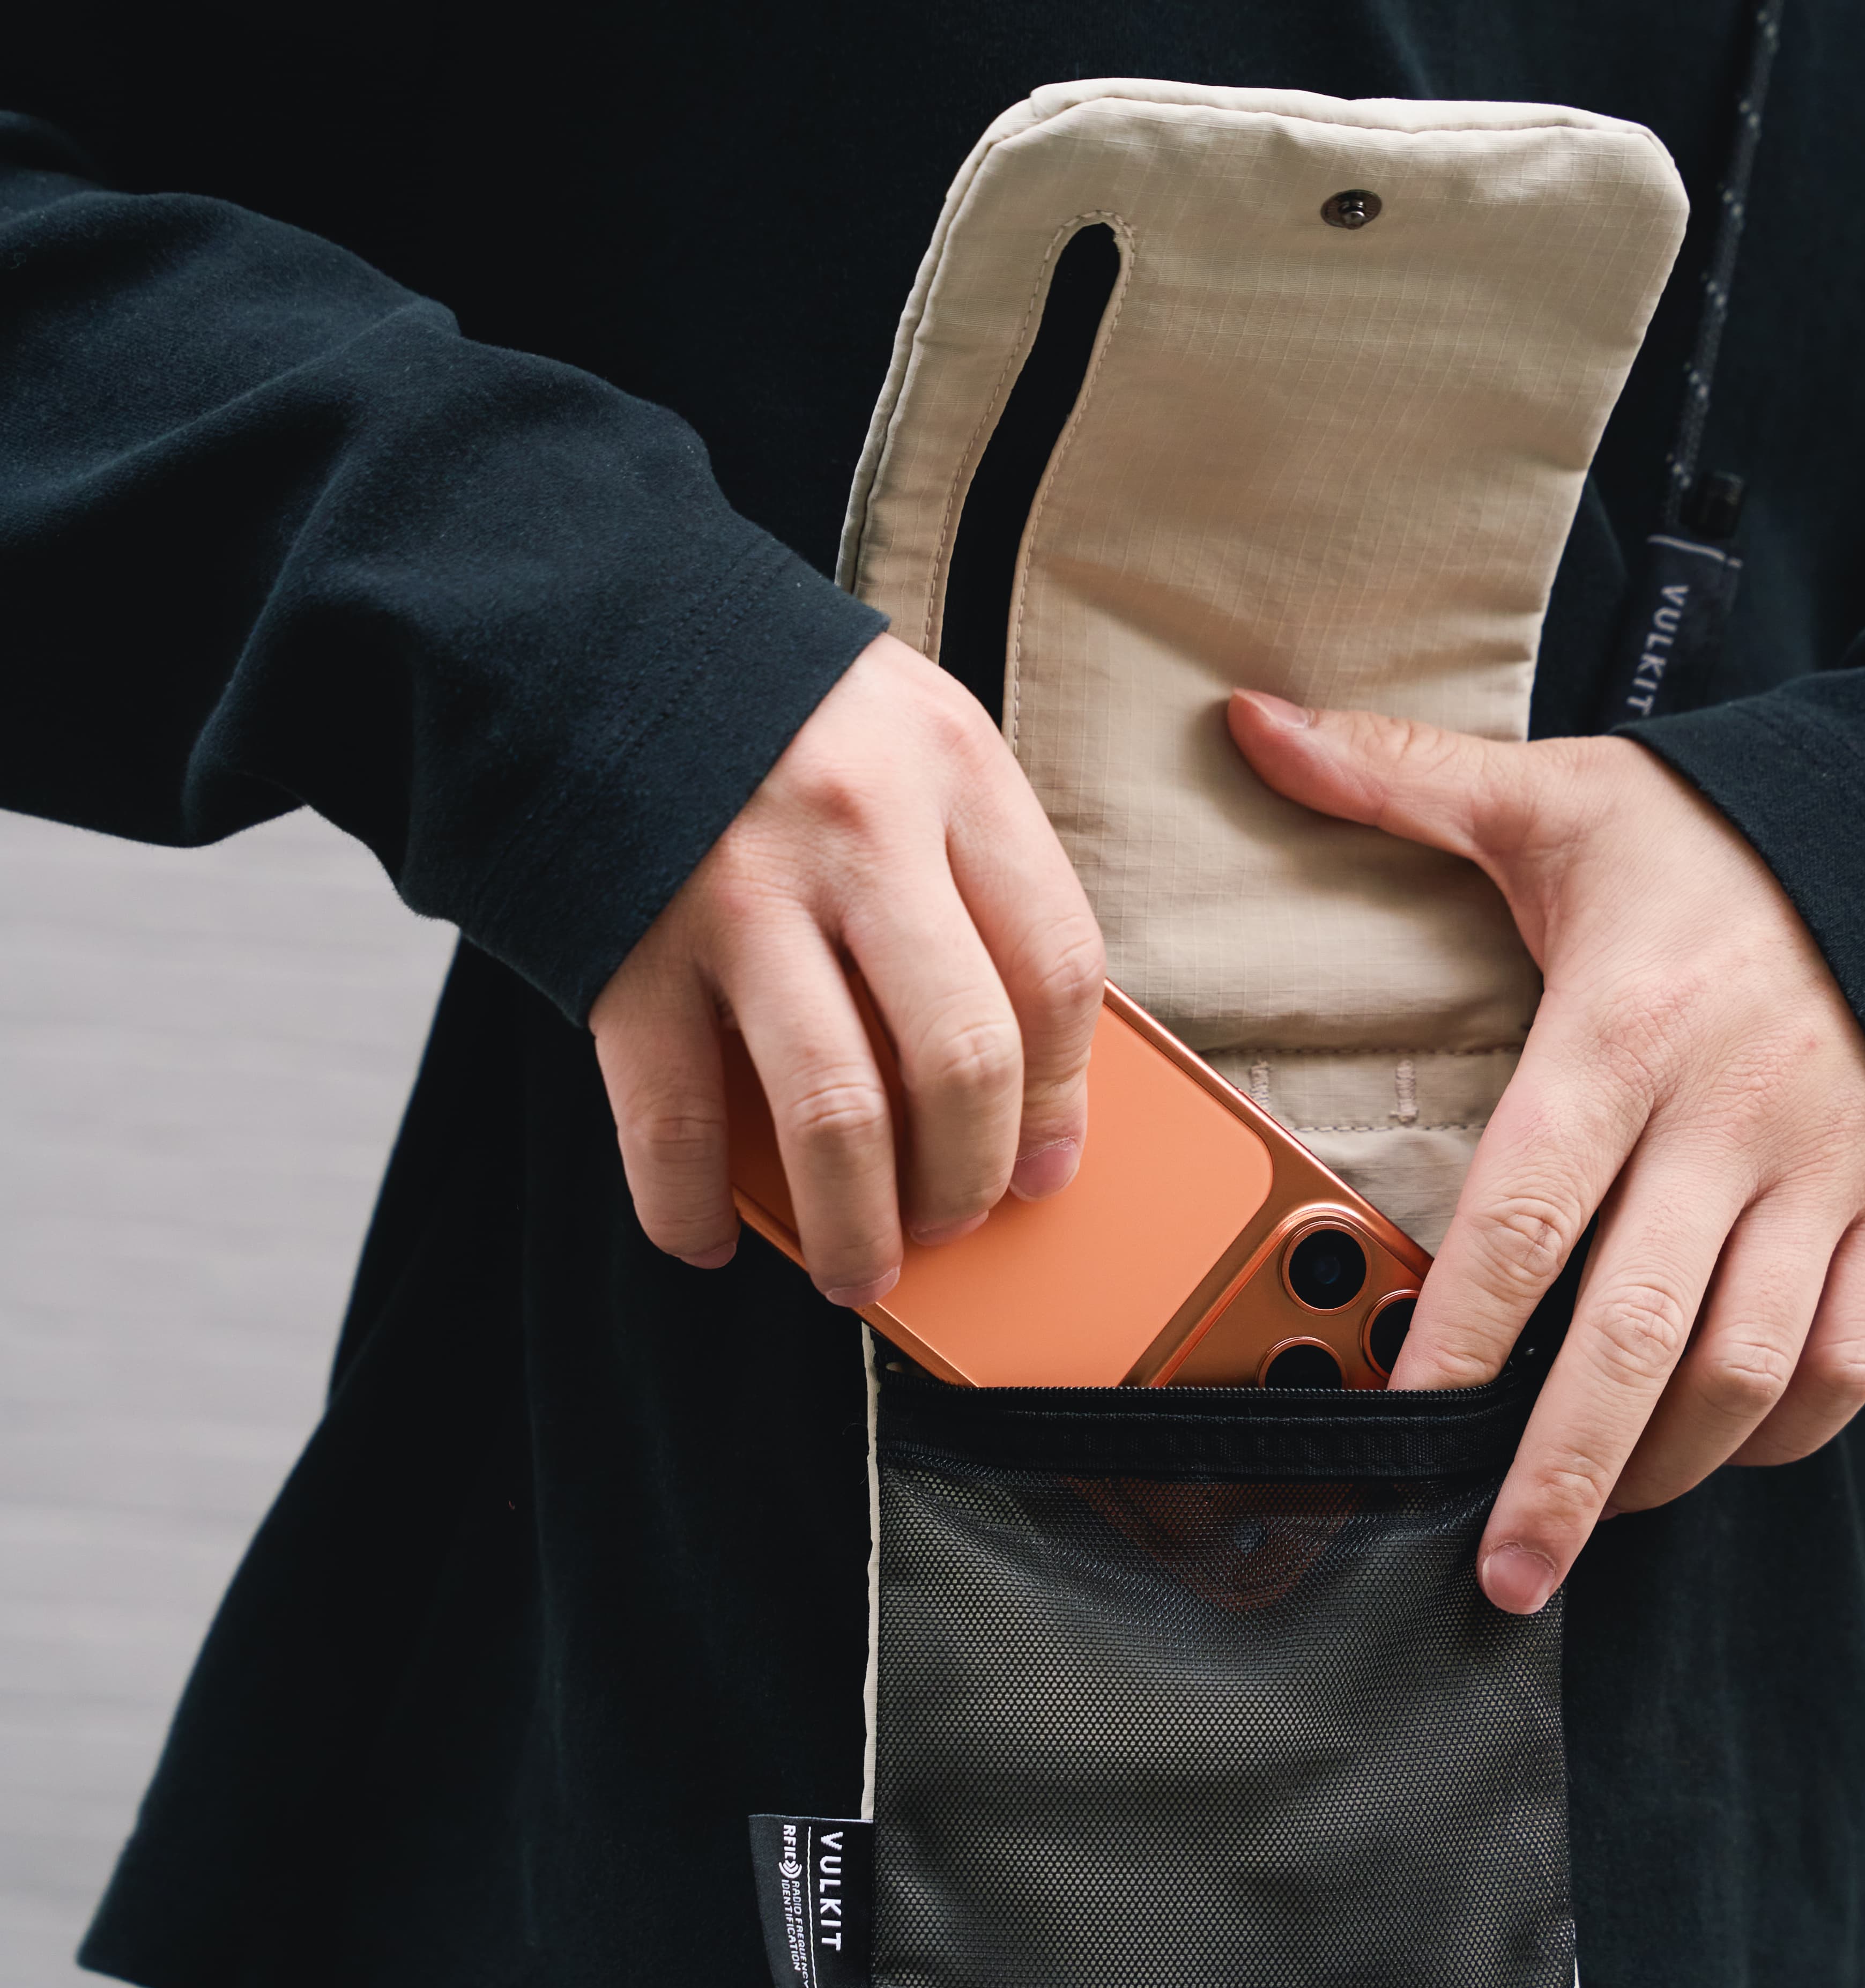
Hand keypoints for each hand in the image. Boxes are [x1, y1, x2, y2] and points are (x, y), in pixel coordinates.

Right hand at [589, 633, 1105, 1300]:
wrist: (589, 627)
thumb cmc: (786, 718)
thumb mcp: (920, 746)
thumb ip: (978, 879)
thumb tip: (1024, 1082)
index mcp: (953, 774)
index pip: (1057, 969)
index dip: (1063, 1097)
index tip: (1050, 1167)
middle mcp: (857, 833)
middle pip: (962, 1057)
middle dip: (969, 1179)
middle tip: (957, 1221)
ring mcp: (737, 894)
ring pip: (834, 1113)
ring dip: (855, 1226)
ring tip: (862, 1271)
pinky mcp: (629, 948)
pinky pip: (672, 1120)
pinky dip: (688, 1208)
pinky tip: (708, 1241)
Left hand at [1228, 693, 1864, 1614]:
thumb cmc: (1715, 836)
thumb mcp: (1555, 796)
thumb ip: (1397, 779)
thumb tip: (1247, 722)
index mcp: (1625, 1030)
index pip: (1528, 1213)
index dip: (1460, 1334)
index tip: (1399, 1424)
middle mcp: (1730, 1120)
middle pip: (1640, 1333)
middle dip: (1563, 1470)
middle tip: (1501, 1573)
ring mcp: (1827, 1176)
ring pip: (1750, 1368)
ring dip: (1666, 1469)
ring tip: (1585, 1525)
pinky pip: (1851, 1359)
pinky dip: (1784, 1429)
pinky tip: (1715, 1455)